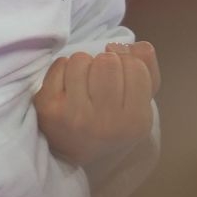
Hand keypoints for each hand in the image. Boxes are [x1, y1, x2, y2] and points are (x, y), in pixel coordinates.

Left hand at [33, 40, 159, 167]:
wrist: (73, 151)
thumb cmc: (110, 119)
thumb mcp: (140, 101)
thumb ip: (147, 69)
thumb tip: (133, 45)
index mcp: (136, 122)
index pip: (135, 66)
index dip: (126, 63)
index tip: (120, 75)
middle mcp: (107, 123)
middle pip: (108, 61)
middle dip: (104, 62)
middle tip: (100, 80)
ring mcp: (75, 117)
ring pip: (81, 59)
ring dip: (82, 64)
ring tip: (83, 83)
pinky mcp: (49, 108)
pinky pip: (59, 64)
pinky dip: (63, 68)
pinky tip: (66, 87)